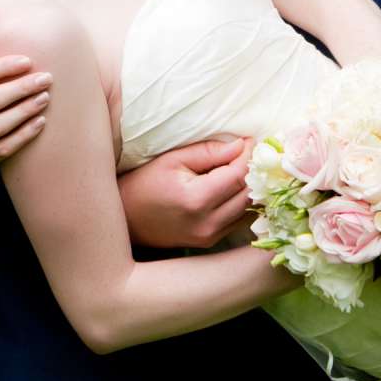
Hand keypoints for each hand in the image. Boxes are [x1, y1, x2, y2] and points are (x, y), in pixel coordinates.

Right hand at [118, 136, 251, 249]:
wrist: (127, 219)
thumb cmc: (145, 183)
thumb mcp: (173, 160)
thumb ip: (208, 152)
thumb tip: (240, 145)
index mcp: (196, 200)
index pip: (238, 175)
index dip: (248, 155)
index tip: (249, 139)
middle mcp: (207, 223)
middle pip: (248, 193)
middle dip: (254, 169)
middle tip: (252, 151)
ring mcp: (209, 236)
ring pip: (248, 209)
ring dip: (252, 186)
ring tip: (246, 166)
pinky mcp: (210, 242)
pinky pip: (239, 220)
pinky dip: (243, 202)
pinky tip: (237, 186)